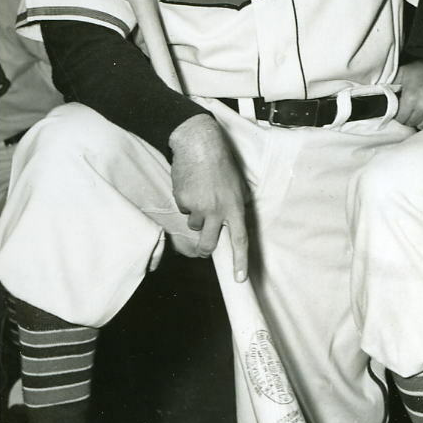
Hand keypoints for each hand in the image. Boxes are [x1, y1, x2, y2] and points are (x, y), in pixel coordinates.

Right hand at [168, 114, 249, 280]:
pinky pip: (183, 208)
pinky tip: (191, 185)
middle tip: (205, 249)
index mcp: (234, 207)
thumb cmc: (222, 162)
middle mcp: (217, 210)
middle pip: (209, 243)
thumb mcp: (238, 183)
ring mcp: (198, 206)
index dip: (240, 261)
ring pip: (194, 224)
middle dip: (205, 249)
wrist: (199, 144)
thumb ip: (237, 203)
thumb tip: (235, 218)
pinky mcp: (182, 200)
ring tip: (201, 193)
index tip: (239, 278)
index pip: (240, 240)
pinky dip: (186, 201)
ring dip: (196, 215)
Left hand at [394, 60, 422, 129]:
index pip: (401, 119)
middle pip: (412, 123)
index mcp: (412, 97)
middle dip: (409, 117)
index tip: (400, 109)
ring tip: (421, 109)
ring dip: (421, 119)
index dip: (399, 114)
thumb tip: (374, 97)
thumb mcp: (400, 74)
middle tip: (411, 108)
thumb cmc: (419, 70)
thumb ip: (387, 88)